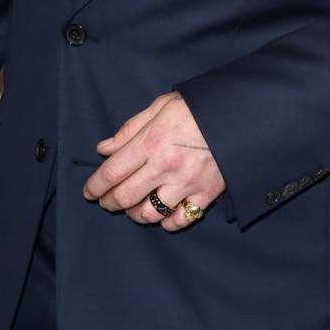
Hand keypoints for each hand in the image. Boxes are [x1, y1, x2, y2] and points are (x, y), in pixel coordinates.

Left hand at [82, 91, 224, 231]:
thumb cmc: (197, 107)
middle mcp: (166, 166)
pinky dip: (166, 222)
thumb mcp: (160, 106)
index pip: (112, 172)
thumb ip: (130, 129)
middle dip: (109, 202)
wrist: (240, 114)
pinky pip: (180, 219)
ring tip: (132, 208)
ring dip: (134, 214)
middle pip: (125, 197)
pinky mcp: (206, 194)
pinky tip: (161, 214)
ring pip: (150, 213)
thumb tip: (104, 149)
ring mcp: (187, 183)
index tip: (88, 191)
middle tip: (106, 200)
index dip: (95, 186)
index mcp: (151, 141)